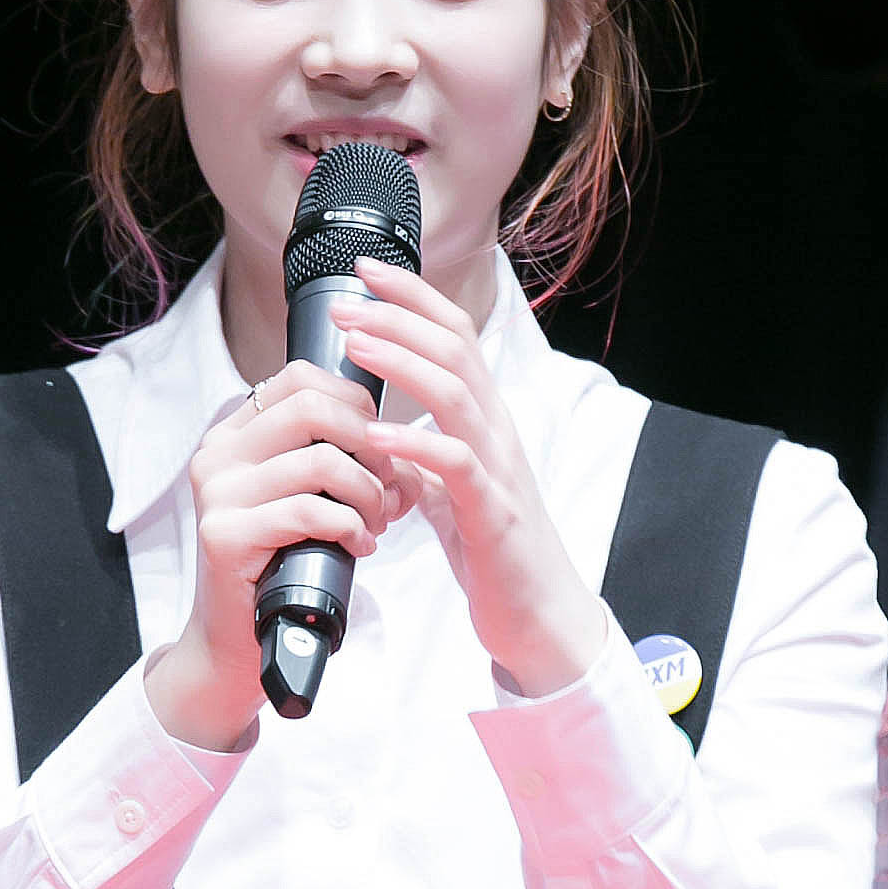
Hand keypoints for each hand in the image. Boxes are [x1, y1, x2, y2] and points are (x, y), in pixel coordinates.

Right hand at [145, 360, 424, 747]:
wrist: (239, 641)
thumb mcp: (317, 497)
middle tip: (387, 484)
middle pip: (312, 406)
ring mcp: (217, 492)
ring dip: (368, 493)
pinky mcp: (224, 534)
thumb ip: (349, 460)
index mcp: (236, 433)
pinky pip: (309, 510)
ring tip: (376, 522)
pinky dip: (350, 526)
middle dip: (368, 442)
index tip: (380, 444)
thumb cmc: (287, 563)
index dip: (355, 401)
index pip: (301, 377)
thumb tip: (409, 449)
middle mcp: (219, 453)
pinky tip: (359, 545)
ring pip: (320, 460)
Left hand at [327, 257, 606, 695]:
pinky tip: (377, 434)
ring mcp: (498, 469)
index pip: (454, 336)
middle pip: (455, 348)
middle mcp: (497, 432)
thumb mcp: (448, 490)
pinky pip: (456, 465)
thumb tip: (382, 432)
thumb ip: (422, 456)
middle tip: (346, 298)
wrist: (541, 617)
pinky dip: (415, 443)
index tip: (365, 271)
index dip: (413, 297)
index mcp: (485, 420)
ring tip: (355, 343)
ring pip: (456, 393)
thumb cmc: (494, 551)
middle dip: (399, 315)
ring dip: (402, 362)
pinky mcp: (492, 513)